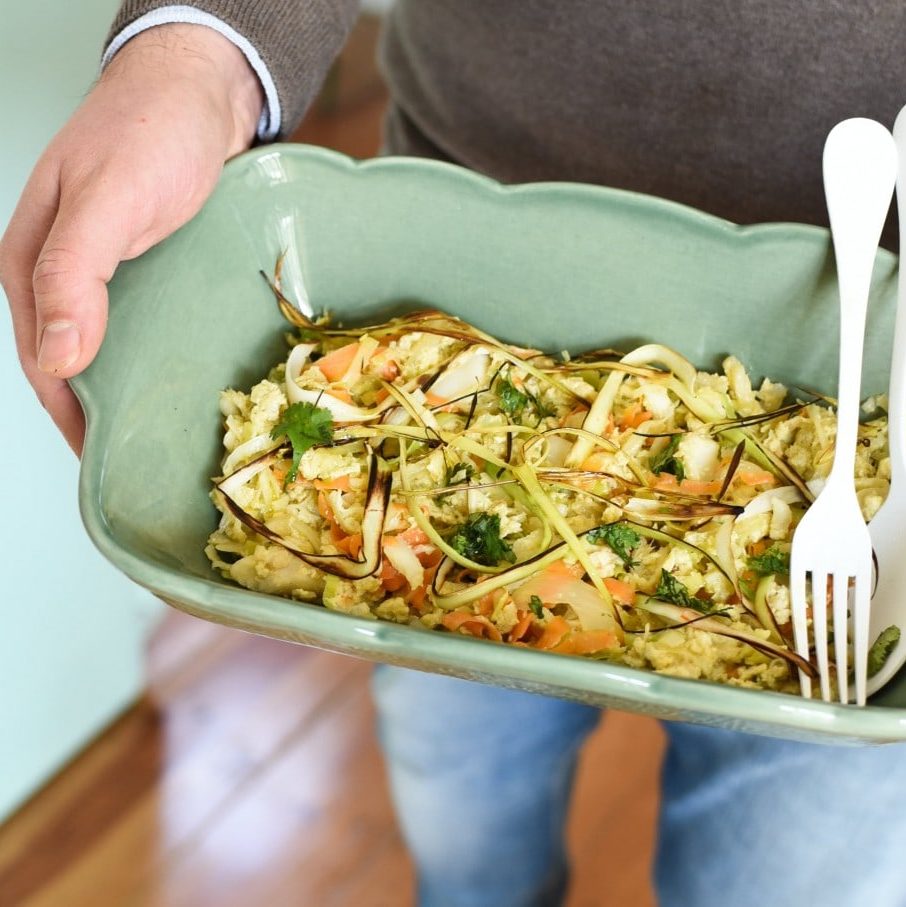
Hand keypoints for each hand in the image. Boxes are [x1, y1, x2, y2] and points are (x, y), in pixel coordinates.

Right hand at [0, 24, 262, 453]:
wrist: (203, 89)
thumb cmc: (151, 132)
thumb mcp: (106, 200)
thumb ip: (73, 274)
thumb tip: (55, 358)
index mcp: (34, 262)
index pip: (42, 361)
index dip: (70, 417)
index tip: (106, 466)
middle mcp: (66, 272)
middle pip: (75, 362)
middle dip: (101, 414)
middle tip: (145, 461)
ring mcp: (109, 271)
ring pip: (110, 347)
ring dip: (131, 390)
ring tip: (167, 434)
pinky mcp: (149, 267)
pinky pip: (146, 324)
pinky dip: (159, 356)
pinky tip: (185, 380)